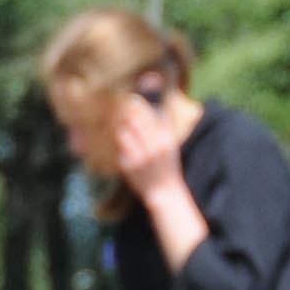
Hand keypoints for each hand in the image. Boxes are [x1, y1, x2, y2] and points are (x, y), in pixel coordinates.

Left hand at [108, 87, 189, 205]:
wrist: (164, 191)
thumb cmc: (167, 164)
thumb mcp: (171, 144)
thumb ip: (165, 126)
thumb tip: (160, 106)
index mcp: (165, 140)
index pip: (151, 117)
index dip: (140, 106)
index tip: (133, 99)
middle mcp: (153, 148)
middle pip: (136, 123)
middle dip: (127, 113)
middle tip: (120, 107)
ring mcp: (140, 158)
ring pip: (124, 134)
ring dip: (120, 128)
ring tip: (118, 125)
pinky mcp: (129, 167)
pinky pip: (120, 149)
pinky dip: (120, 144)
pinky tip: (121, 143)